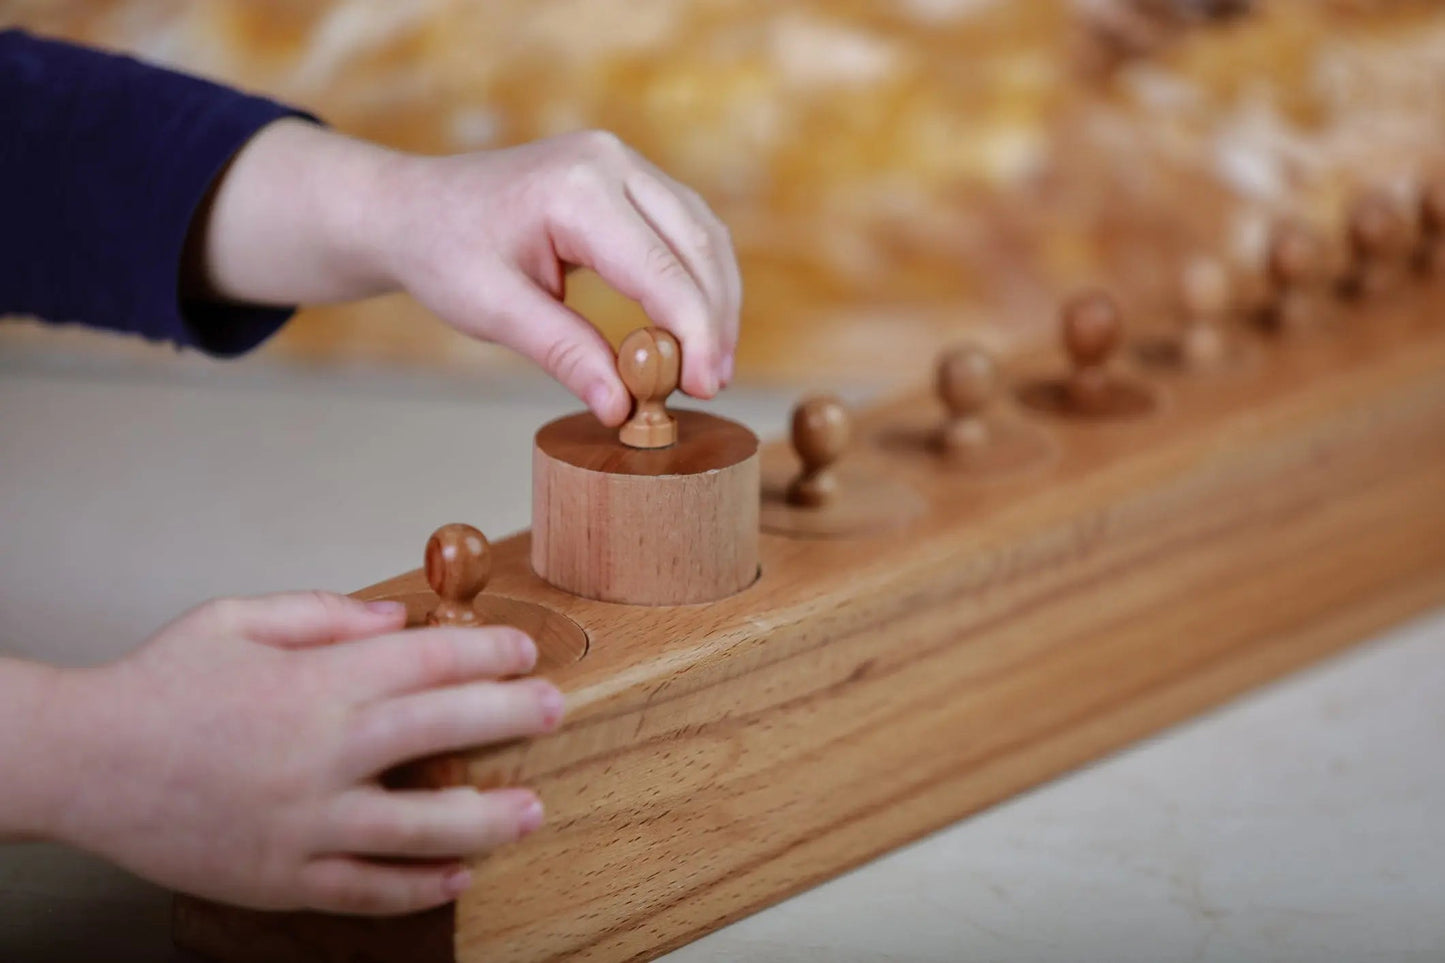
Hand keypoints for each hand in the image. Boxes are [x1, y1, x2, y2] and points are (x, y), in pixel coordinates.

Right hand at [37, 592, 562, 914]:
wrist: (79, 761)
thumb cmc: (158, 684)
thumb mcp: (238, 619)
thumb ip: (326, 614)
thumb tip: (399, 617)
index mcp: (315, 683)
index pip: (427, 660)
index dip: (487, 651)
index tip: (522, 649)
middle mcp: (320, 751)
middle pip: (441, 729)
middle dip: (510, 717)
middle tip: (554, 711)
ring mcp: (303, 822)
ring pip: (418, 825)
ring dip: (485, 818)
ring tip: (531, 811)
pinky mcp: (281, 876)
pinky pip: (364, 889)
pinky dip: (416, 887)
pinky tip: (457, 878)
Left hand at [191, 122, 741, 424]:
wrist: (414, 208)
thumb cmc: (444, 252)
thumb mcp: (494, 311)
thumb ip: (565, 354)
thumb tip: (622, 407)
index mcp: (576, 189)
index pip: (661, 270)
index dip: (692, 333)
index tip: (701, 387)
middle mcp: (611, 161)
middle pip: (696, 246)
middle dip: (713, 320)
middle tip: (710, 385)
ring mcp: (623, 162)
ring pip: (702, 234)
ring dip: (715, 300)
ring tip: (709, 364)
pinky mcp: (627, 177)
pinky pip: (685, 228)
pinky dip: (698, 279)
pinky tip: (694, 326)